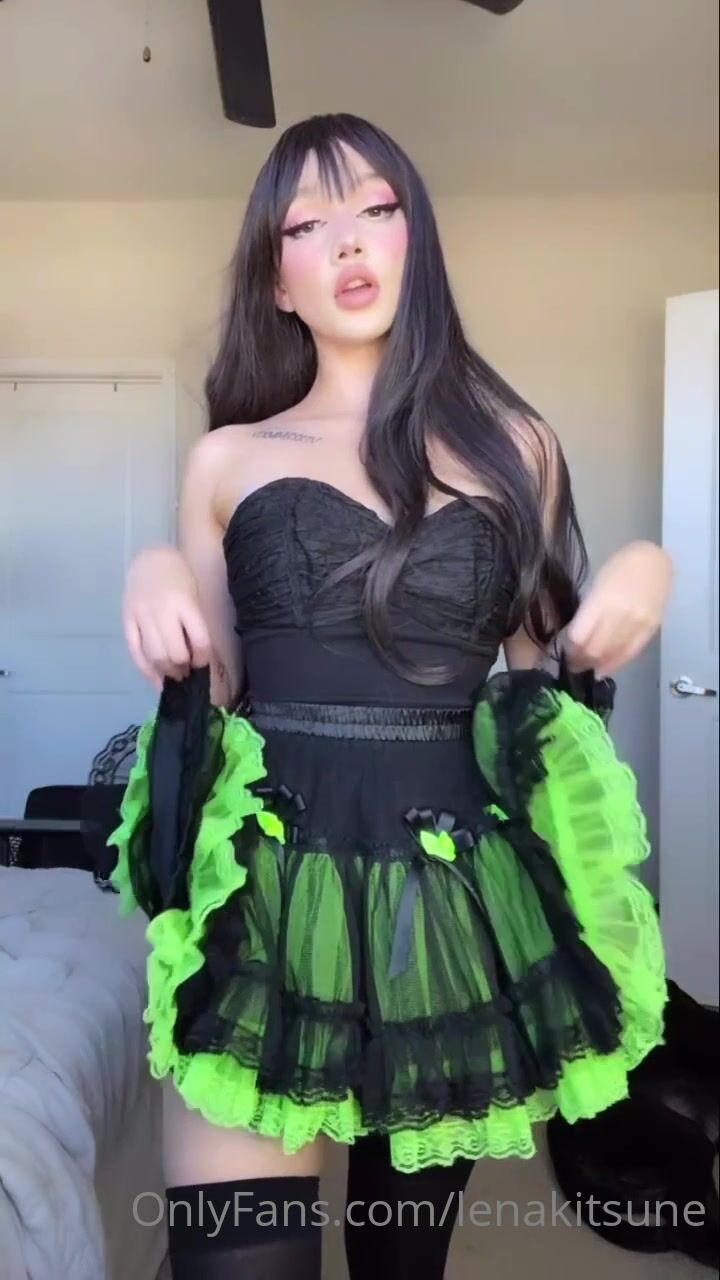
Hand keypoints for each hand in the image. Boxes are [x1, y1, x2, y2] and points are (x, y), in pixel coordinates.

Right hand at [122, 547, 211, 688]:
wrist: (150, 559)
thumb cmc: (178, 578)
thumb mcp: (193, 597)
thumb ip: (194, 624)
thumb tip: (197, 657)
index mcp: (185, 603)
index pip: (199, 641)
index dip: (203, 658)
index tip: (201, 663)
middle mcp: (162, 611)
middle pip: (174, 652)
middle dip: (183, 668)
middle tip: (186, 673)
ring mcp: (142, 616)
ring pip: (154, 656)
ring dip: (166, 672)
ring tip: (174, 675)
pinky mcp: (127, 620)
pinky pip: (135, 651)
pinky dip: (146, 670)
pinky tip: (155, 679)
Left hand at [565, 541, 672, 676]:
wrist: (655, 561)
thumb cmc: (620, 567)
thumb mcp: (597, 585)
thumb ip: (588, 612)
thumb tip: (577, 637)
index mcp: (601, 601)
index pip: (579, 636)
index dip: (569, 648)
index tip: (564, 652)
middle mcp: (619, 615)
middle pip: (594, 649)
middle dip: (580, 660)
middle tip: (572, 664)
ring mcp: (637, 624)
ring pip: (611, 655)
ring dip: (595, 665)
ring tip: (585, 668)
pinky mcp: (650, 630)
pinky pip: (630, 653)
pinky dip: (615, 664)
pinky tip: (604, 669)